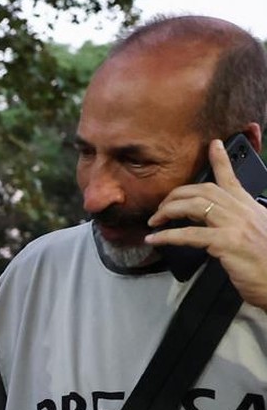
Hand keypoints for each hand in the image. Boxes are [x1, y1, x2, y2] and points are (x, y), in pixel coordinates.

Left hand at [146, 138, 266, 308]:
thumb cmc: (266, 265)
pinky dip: (168, 236)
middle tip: (160, 206)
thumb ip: (238, 225)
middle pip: (204, 190)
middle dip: (177, 194)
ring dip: (168, 211)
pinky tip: (155, 238)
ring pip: (195, 206)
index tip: (213, 145)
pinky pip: (190, 235)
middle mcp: (243, 211)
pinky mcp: (227, 242)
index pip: (232, 179)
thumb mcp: (255, 236)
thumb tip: (217, 225)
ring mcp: (235, 225)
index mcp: (250, 207)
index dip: (220, 161)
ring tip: (153, 221)